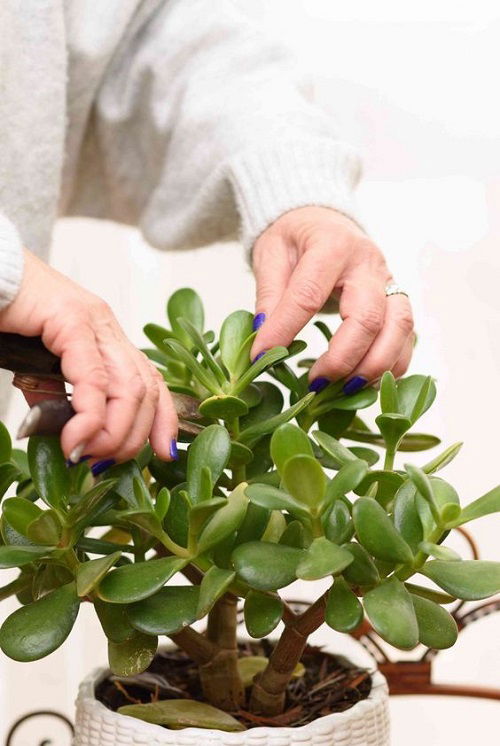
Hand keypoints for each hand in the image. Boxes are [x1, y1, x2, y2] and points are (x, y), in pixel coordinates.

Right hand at [0, 250, 177, 462]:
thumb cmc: (9, 319)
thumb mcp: (37, 368)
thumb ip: (55, 398)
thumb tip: (69, 437)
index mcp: (106, 336)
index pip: (151, 381)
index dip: (163, 420)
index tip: (163, 454)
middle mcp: (108, 327)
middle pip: (146, 389)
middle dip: (133, 437)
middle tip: (105, 463)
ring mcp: (93, 320)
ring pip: (129, 386)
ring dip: (113, 432)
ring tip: (89, 455)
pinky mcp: (71, 319)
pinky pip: (93, 377)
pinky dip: (90, 415)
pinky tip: (75, 438)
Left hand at [251, 207, 413, 392]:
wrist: (327, 220)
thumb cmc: (297, 238)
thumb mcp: (271, 254)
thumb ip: (269, 293)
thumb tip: (264, 336)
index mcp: (332, 245)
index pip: (308, 294)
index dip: (284, 329)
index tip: (262, 356)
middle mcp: (368, 263)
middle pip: (368, 317)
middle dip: (342, 358)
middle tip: (315, 383)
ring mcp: (389, 281)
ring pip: (399, 328)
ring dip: (374, 366)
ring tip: (344, 391)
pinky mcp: (398, 300)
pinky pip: (407, 337)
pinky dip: (392, 365)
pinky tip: (366, 383)